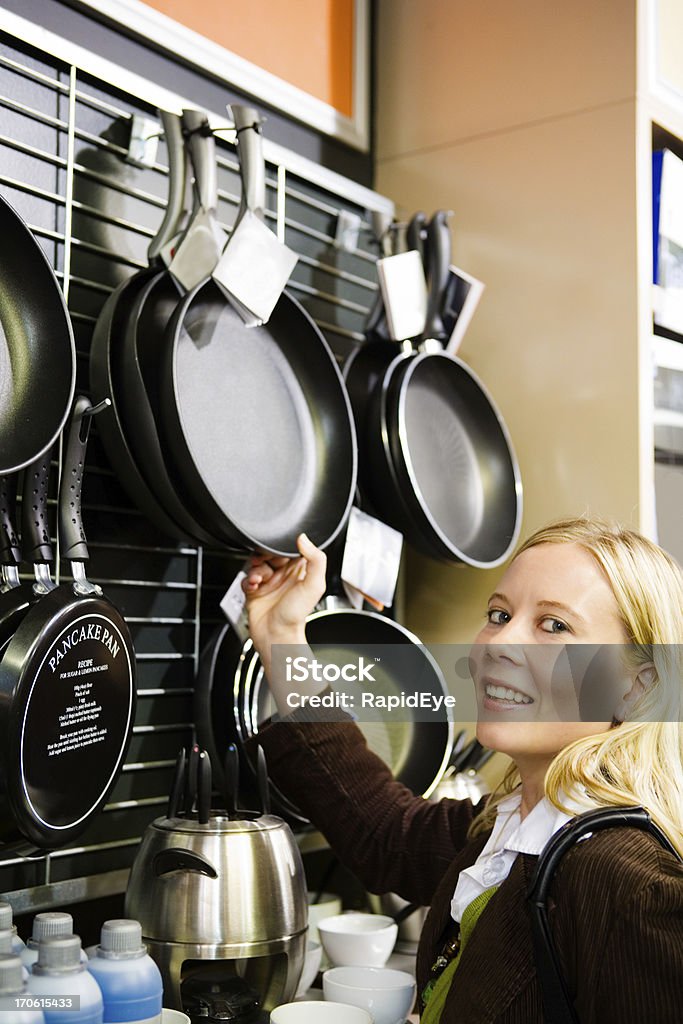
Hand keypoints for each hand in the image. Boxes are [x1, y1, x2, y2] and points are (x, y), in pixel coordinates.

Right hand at [242, 533, 326, 653]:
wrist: (276, 636)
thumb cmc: (296, 616)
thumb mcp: (314, 585)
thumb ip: (316, 559)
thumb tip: (305, 539)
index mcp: (300, 572)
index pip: (290, 550)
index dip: (282, 547)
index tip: (277, 549)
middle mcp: (284, 576)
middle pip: (270, 555)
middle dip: (264, 556)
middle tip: (263, 561)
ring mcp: (269, 584)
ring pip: (257, 565)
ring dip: (255, 569)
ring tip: (258, 578)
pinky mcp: (255, 592)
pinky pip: (246, 578)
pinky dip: (247, 580)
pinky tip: (253, 586)